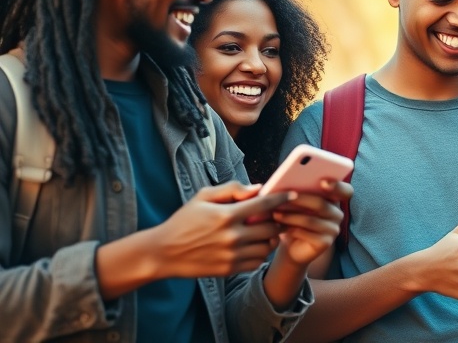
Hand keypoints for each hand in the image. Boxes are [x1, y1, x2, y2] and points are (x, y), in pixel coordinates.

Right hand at [152, 181, 293, 277]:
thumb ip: (231, 190)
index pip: (264, 205)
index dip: (281, 198)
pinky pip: (257, 262)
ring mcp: (232, 255)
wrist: (164, 252)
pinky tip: (253, 245)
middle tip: (278, 215)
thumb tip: (257, 188)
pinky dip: (260, 253)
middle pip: (271, 227)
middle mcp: (232, 236)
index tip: (292, 195)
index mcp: (226, 215)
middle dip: (278, 220)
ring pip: (267, 246)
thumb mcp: (202, 197)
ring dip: (271, 238)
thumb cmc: (184, 221)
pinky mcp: (229, 269)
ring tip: (265, 231)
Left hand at [272, 179, 352, 264]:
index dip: (337, 185)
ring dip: (290, 216)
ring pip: (311, 220)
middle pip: (321, 204)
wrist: (292, 245)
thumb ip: (296, 191)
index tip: (323, 182)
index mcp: (334, 199)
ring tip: (275, 213)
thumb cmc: (294, 218)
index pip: (346, 191)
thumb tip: (285, 183)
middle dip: (299, 200)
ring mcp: (334, 229)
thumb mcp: (295, 203)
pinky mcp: (326, 243)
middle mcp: (337, 213)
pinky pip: (308, 234)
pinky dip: (292, 229)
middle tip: (282, 197)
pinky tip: (280, 227)